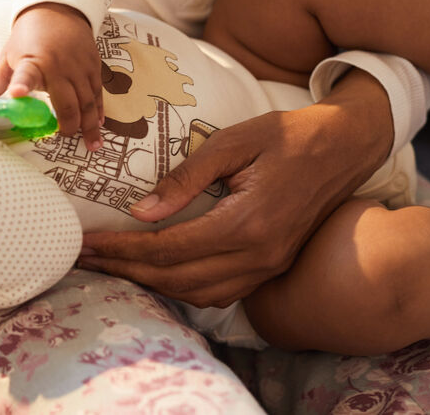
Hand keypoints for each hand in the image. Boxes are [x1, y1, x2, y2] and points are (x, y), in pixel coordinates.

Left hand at [0, 2, 103, 148]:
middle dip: (68, 123)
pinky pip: (98, 93)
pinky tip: (98, 125)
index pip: (25, 75)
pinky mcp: (94, 66)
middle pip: (67, 102)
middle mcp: (58, 65)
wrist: (57, 9)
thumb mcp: (8, 57)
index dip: (21, 85)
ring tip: (91, 144)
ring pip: (87, 101)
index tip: (17, 94)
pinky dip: (99, 111)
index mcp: (32, 62)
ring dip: (89, 124)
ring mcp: (79, 66)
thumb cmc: (28, 36)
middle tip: (65, 136)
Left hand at [79, 69, 393, 306]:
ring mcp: (268, 267)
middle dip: (125, 270)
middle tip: (85, 258)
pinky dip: (183, 288)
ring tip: (113, 265)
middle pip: (177, 279)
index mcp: (246, 223)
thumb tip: (141, 211)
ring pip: (197, 293)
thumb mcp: (232, 142)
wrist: (345, 146)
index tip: (87, 244)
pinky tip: (157, 272)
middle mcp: (258, 256)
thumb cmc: (287, 135)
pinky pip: (220, 292)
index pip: (168, 249)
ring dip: (151, 284)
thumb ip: (186, 179)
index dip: (122, 250)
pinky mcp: (272, 267)